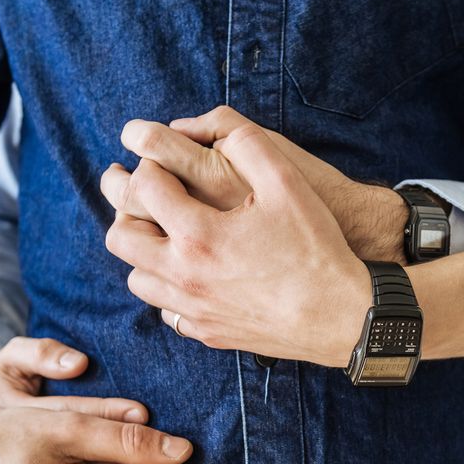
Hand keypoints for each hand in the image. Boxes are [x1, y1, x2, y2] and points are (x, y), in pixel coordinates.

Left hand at [101, 125, 371, 366]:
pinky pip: (165, 310)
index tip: (159, 159)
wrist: (341, 315)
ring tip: (164, 233)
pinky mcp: (206, 331)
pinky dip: (167, 288)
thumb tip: (210, 131)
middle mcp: (185, 274)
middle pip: (122, 237)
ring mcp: (193, 308)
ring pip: (136, 278)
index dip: (147, 164)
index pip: (144, 187)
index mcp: (199, 233)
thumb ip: (246, 144)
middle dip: (124, 207)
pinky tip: (189, 273)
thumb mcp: (288, 183)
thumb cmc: (316, 248)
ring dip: (143, 251)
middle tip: (138, 191)